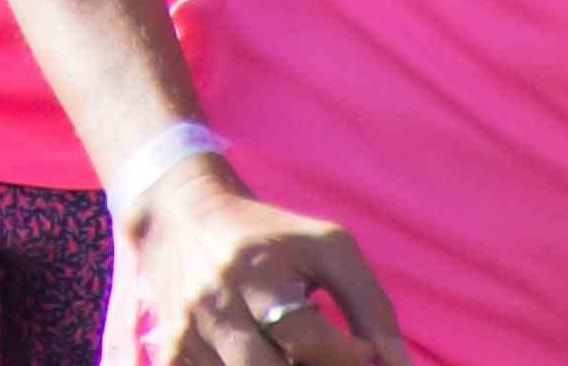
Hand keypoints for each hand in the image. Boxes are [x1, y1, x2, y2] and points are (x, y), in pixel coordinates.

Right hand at [121, 165, 410, 363]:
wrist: (179, 216)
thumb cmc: (269, 235)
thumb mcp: (327, 248)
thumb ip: (370, 305)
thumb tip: (396, 363)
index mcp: (255, 271)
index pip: (306, 338)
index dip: (347, 356)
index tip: (362, 351)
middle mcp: (214, 303)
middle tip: (328, 359)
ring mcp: (187, 332)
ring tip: (290, 352)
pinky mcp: (171, 351)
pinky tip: (263, 355)